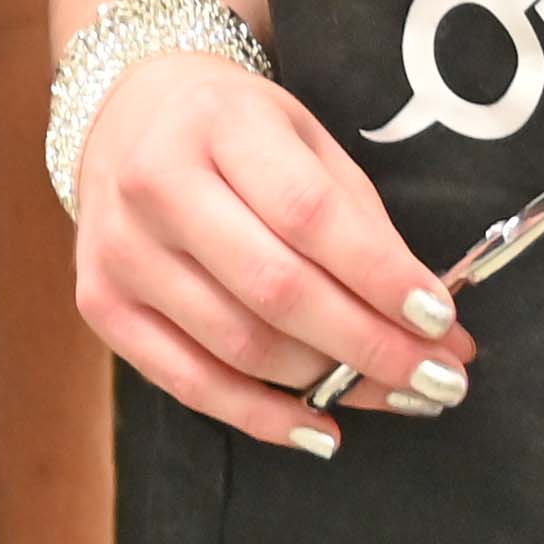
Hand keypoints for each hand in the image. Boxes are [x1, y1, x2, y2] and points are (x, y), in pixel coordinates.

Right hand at [67, 50, 465, 450]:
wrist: (123, 113)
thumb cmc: (233, 129)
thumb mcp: (302, 137)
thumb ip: (357, 220)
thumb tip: (426, 319)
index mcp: (218, 123)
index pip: (309, 213)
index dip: (381, 276)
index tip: (442, 321)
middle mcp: (156, 183)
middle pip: (276, 288)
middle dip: (370, 345)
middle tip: (439, 380)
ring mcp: (121, 248)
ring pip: (238, 344)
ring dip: (329, 384)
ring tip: (394, 397)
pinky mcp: (100, 302)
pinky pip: (187, 381)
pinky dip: (261, 417)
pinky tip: (319, 430)